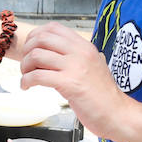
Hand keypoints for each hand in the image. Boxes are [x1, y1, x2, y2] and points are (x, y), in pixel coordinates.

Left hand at [19, 22, 131, 139]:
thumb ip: (74, 57)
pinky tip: (27, 87)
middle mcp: (80, 52)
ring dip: (24, 67)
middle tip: (26, 64)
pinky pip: (38, 76)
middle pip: (41, 38)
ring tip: (26, 77)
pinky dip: (26, 81)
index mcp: (84, 46)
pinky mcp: (70, 84)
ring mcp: (75, 67)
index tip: (30, 48)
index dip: (36, 35)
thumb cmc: (102, 95)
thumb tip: (49, 53)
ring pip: (36, 55)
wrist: (117, 114)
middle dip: (26, 50)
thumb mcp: (91, 66)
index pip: (54, 27)